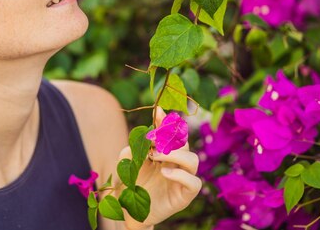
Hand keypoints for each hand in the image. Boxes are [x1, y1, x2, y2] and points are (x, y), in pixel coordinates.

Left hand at [115, 107, 201, 229]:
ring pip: (193, 159)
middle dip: (170, 136)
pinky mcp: (184, 195)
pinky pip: (194, 182)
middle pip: (184, 142)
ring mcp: (182, 179)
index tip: (158, 110)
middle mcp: (175, 163)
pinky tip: (165, 173)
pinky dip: (181, 175)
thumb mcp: (125, 163)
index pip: (170, 133)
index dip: (165, 121)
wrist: (128, 211)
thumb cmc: (128, 185)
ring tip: (156, 156)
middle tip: (152, 138)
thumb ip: (132, 149)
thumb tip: (143, 140)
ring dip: (175, 154)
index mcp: (163, 153)